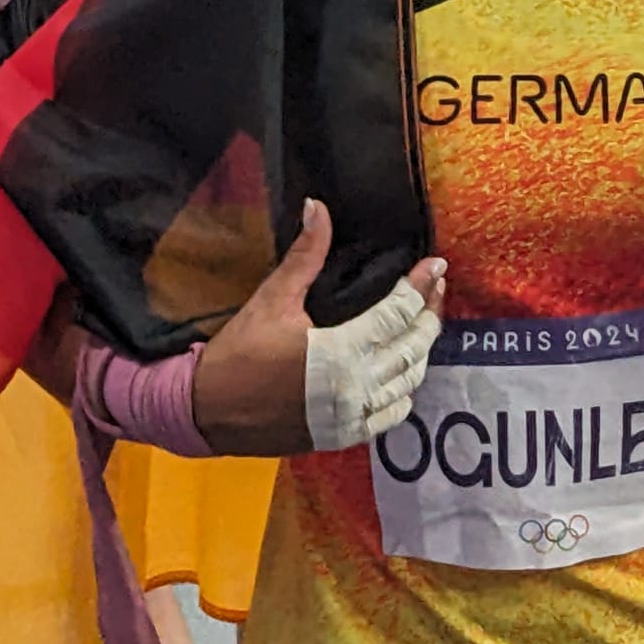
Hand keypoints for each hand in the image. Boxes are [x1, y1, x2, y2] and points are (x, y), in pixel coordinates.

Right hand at [191, 199, 446, 456]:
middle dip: (431, 314)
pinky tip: (402, 371)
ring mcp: (354, 417)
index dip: (420, 286)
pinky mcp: (345, 436)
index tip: (436, 266)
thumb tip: (318, 207)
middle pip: (414, 347)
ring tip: (424, 322)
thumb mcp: (272, 300)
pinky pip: (392, 413)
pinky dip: (404, 390)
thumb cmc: (238, 353)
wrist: (206, 411)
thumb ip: (304, 256)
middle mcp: (357, 388)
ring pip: (409, 381)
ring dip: (421, 351)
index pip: (397, 313)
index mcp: (342, 352)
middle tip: (437, 287)